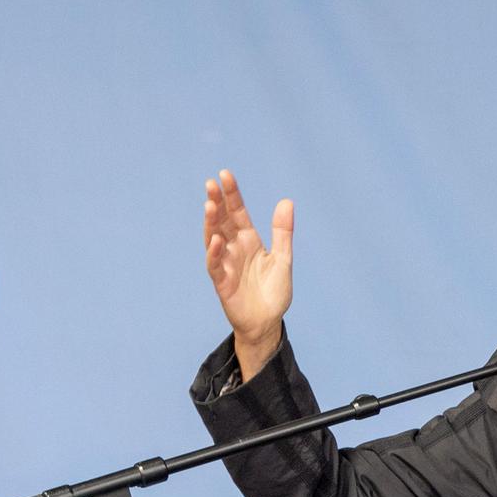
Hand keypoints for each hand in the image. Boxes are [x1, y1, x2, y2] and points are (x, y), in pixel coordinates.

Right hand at [202, 170, 293, 377]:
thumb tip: (286, 200)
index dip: (232, 194)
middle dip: (217, 202)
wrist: (268, 322)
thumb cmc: (273, 290)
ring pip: (214, 239)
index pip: (237, 212)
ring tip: (210, 205)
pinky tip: (216, 240)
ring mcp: (226, 264)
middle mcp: (234, 249)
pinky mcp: (222, 283)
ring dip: (211, 223)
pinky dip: (214, 253)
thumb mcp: (282, 257)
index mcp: (249, 240)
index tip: (225, 174)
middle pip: (222, 221)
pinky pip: (215, 265)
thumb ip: (282, 231)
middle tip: (211, 183)